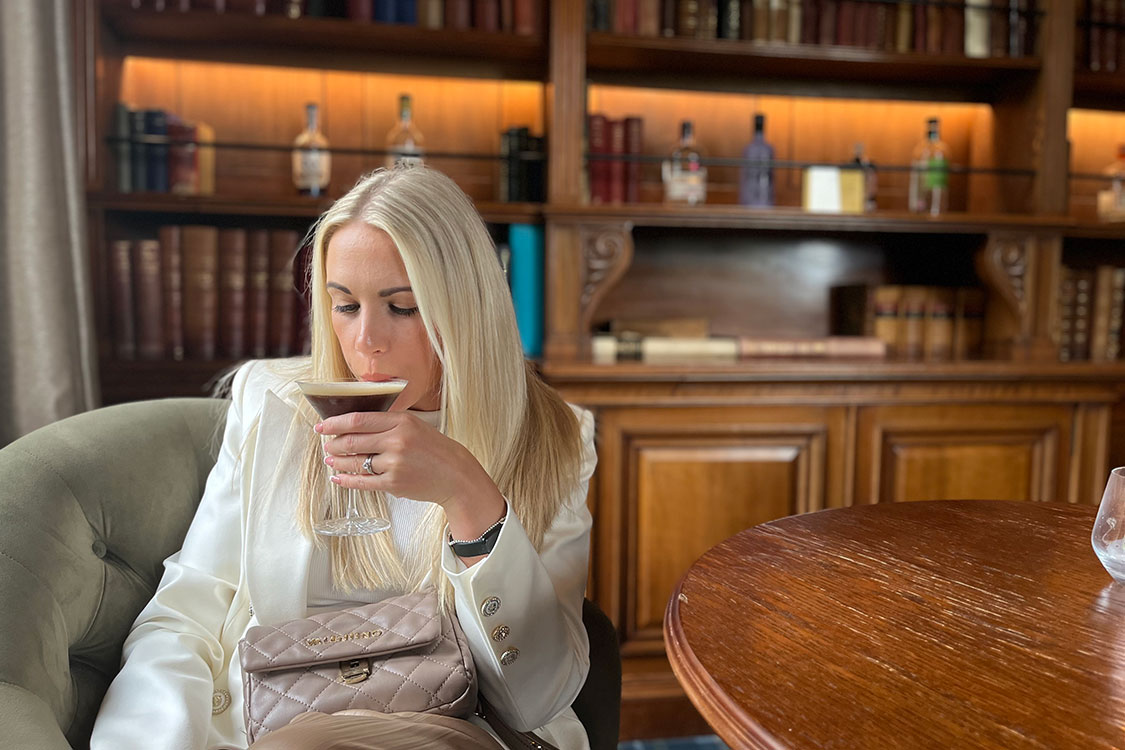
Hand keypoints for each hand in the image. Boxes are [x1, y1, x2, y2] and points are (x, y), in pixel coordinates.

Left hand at [315, 412, 505, 538]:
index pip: (359, 419)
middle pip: (353, 440)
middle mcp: (397, 441)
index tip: (322, 425)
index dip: (336, 423)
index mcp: (401, 422)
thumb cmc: (434, 449)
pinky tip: (338, 478)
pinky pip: (363, 482)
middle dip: (333, 443)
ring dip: (338, 461)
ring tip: (331, 460)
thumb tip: (354, 424)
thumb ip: (388, 423)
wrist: (455, 475)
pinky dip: (347, 480)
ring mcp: (395, 464)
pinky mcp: (394, 484)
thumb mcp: (414, 426)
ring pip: (355, 462)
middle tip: (326, 444)